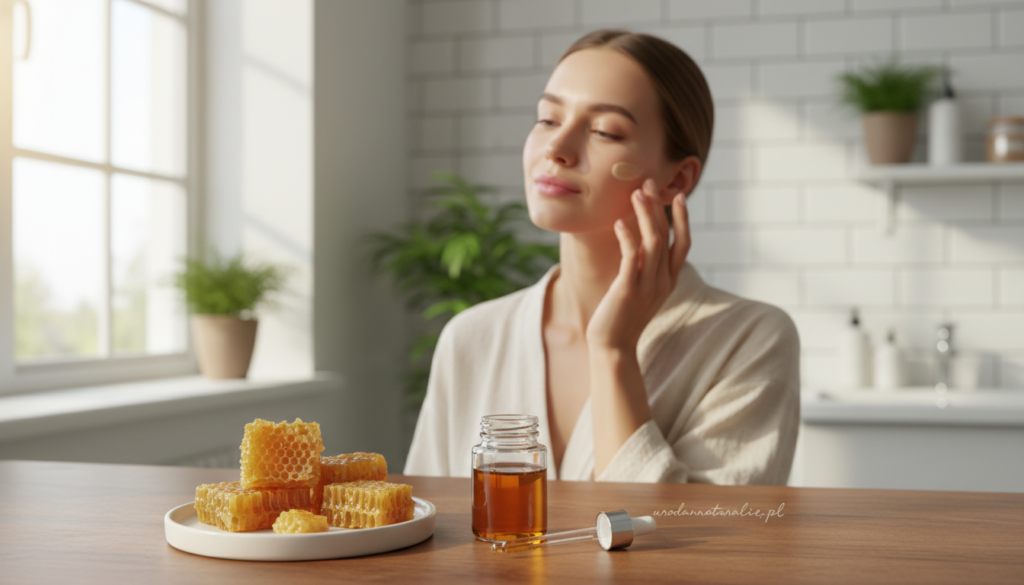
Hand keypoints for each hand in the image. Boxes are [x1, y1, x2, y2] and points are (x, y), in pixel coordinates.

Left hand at [585, 178, 690, 351]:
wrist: (613, 347)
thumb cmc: (622, 317)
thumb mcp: (640, 289)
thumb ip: (644, 268)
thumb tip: (640, 244)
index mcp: (669, 280)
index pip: (683, 243)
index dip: (682, 219)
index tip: (677, 195)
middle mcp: (663, 281)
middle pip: (667, 236)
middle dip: (658, 207)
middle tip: (648, 183)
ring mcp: (647, 286)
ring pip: (653, 242)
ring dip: (644, 215)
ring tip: (635, 194)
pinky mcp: (628, 290)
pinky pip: (631, 257)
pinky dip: (627, 237)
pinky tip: (619, 223)